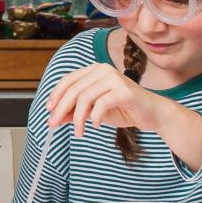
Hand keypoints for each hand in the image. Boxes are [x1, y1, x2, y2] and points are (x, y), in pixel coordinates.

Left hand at [45, 64, 166, 136]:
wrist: (152, 114)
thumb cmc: (124, 110)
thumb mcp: (94, 111)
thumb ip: (75, 112)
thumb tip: (54, 118)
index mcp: (94, 70)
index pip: (68, 80)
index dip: (56, 95)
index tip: (49, 110)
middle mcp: (103, 70)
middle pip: (74, 90)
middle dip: (61, 109)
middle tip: (54, 124)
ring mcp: (114, 78)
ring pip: (85, 98)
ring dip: (78, 118)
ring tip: (79, 132)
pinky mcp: (125, 90)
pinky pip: (102, 104)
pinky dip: (95, 117)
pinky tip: (96, 126)